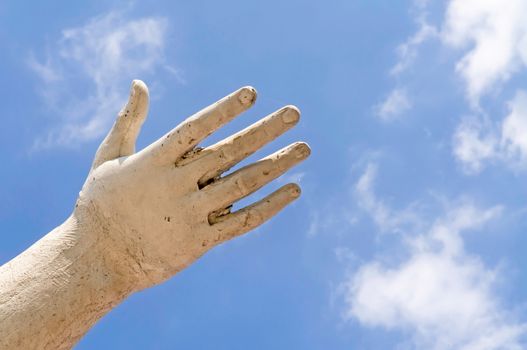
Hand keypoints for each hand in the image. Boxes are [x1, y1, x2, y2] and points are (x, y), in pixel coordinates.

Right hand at [75, 80, 309, 290]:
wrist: (99, 259)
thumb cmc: (102, 204)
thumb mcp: (108, 157)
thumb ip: (128, 120)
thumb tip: (139, 82)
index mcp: (154, 160)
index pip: (196, 127)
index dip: (224, 110)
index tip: (252, 93)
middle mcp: (177, 184)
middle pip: (230, 151)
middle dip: (265, 130)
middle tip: (294, 113)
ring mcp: (192, 213)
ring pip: (243, 184)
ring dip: (277, 164)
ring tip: (304, 148)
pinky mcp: (202, 240)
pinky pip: (243, 220)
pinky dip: (270, 206)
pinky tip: (293, 190)